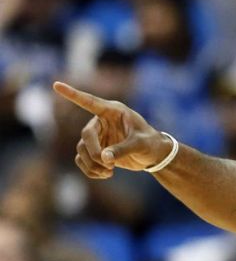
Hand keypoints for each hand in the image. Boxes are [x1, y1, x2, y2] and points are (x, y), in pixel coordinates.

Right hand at [53, 82, 171, 177]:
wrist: (153, 155)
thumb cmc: (150, 143)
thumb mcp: (141, 144)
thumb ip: (123, 149)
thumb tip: (104, 158)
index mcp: (113, 112)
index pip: (90, 102)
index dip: (73, 94)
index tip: (56, 85)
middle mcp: (101, 122)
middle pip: (86, 135)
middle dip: (93, 152)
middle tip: (107, 164)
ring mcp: (97, 136)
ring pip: (82, 150)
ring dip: (92, 164)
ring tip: (109, 172)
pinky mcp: (95, 150)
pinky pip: (82, 160)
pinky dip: (90, 170)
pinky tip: (105, 175)